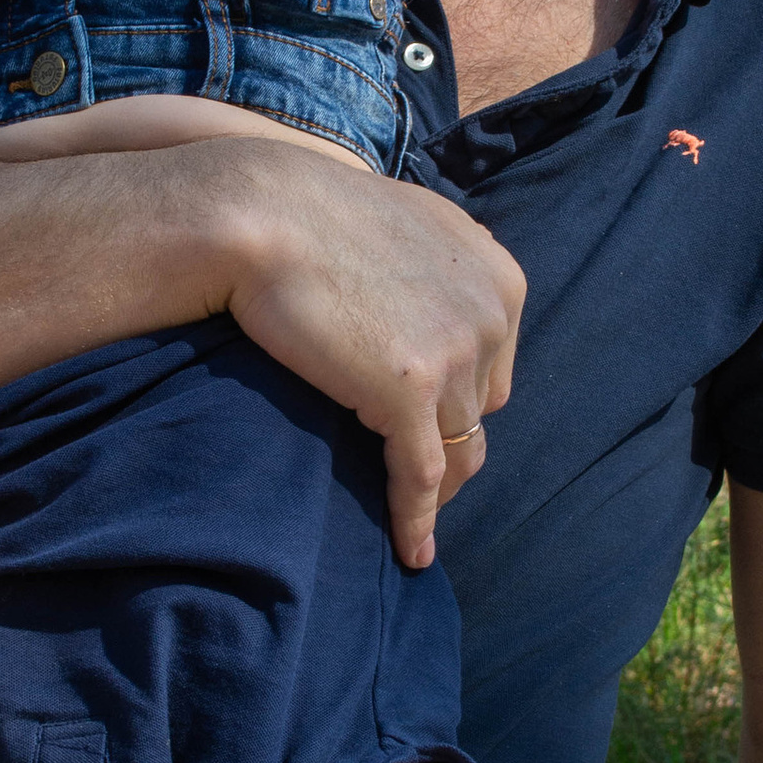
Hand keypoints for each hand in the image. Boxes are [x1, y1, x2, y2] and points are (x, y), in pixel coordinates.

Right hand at [211, 148, 523, 569]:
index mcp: (499, 278)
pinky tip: (412, 550)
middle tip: (417, 474)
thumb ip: (440, 263)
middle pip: (478, 410)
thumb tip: (436, 293)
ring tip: (417, 524)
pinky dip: (417, 519)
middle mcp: (491, 316)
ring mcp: (455, 356)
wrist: (263, 213)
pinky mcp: (410, 394)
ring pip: (457, 449)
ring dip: (437, 488)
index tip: (431, 427)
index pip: (494, 365)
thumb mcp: (410, 222)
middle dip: (451, 442)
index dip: (459, 401)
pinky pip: (422, 476)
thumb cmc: (314, 212)